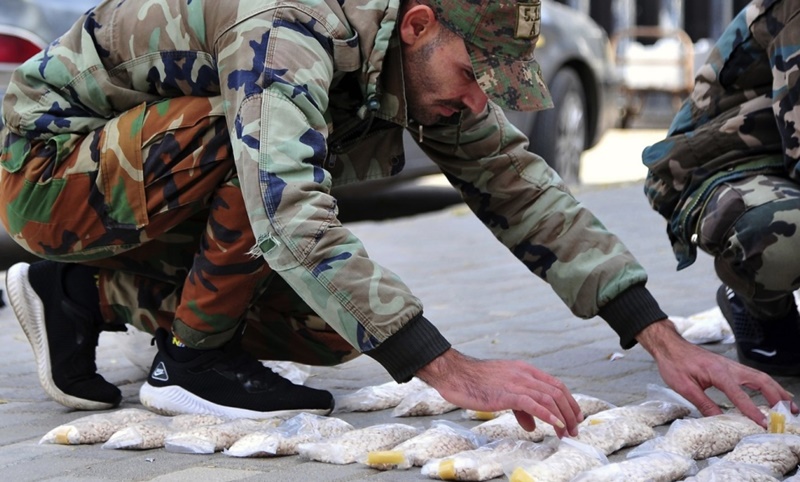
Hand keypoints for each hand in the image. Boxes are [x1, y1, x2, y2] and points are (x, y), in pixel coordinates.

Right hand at [416, 348, 581, 436]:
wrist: (455, 374)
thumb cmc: (475, 382)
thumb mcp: (502, 392)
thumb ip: (520, 407)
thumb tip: (532, 425)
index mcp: (524, 370)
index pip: (555, 384)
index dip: (569, 401)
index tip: (575, 416)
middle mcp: (525, 374)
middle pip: (557, 391)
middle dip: (570, 411)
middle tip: (575, 429)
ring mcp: (517, 383)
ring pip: (550, 398)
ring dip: (562, 417)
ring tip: (567, 432)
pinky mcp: (508, 394)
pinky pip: (534, 404)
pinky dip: (549, 415)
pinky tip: (556, 425)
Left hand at [636, 319, 796, 425]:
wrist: (670, 346)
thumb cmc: (674, 364)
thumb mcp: (684, 387)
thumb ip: (703, 403)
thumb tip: (718, 420)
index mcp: (718, 372)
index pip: (739, 394)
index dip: (752, 410)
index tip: (763, 424)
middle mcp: (729, 367)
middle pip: (760, 381)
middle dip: (777, 397)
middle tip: (789, 412)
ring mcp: (731, 366)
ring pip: (760, 376)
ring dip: (776, 390)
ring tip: (789, 405)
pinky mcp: (730, 367)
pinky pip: (754, 375)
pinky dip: (767, 385)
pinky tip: (772, 393)